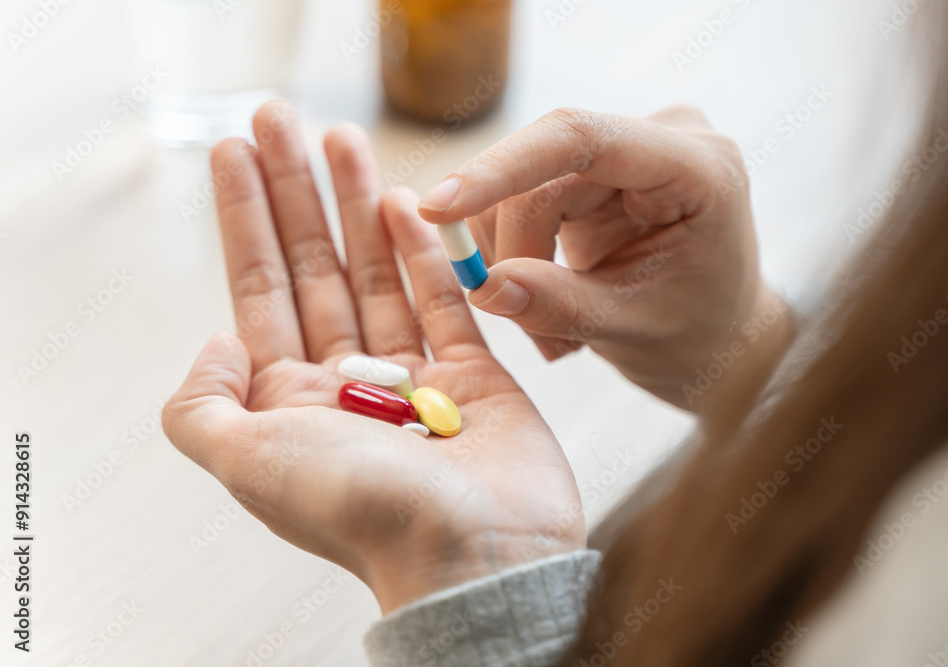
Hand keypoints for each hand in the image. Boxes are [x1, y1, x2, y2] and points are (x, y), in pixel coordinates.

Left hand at [162, 102, 583, 613]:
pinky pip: (443, 302)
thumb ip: (204, 408)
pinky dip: (423, 254)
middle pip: (315, 268)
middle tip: (287, 120)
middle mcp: (348, 385)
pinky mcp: (474, 378)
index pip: (260, 290)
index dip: (245, 219)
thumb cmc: (364, 514)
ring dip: (358, 206)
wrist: (474, 558)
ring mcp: (413, 380)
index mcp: (291, 403)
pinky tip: (404, 203)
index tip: (234, 151)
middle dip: (297, 194)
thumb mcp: (249, 465)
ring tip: (345, 137)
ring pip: (377, 275)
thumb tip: (212, 342)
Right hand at [417, 106, 792, 409]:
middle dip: (514, 249)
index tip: (441, 208)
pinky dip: (519, 255)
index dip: (502, 168)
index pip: (582, 139)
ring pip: (523, 187)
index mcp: (697, 167)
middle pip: (542, 171)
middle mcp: (662, 140)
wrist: (719, 337)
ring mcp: (627, 149)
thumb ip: (562, 306)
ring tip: (550, 333)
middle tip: (513, 319)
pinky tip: (547, 299)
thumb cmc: (697, 335)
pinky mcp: (597, 169)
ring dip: (514, 262)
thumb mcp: (635, 328)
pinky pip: (524, 197)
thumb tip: (484, 287)